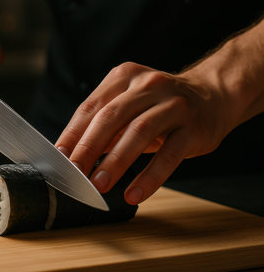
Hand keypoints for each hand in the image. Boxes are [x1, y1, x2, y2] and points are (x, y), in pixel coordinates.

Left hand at [55, 62, 230, 204]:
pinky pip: (170, 154)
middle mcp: (147, 85)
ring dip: (115, 161)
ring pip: (139, 132)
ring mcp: (173, 104)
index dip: (72, 135)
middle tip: (74, 174)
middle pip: (111, 117)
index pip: (90, 107)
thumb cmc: (159, 106)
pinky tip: (134, 194)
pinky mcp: (193, 127)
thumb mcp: (129, 105)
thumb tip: (71, 155)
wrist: (212, 96)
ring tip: (98, 185)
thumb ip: (103, 124)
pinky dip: (150, 176)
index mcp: (124, 77)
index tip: (58, 160)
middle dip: (88, 148)